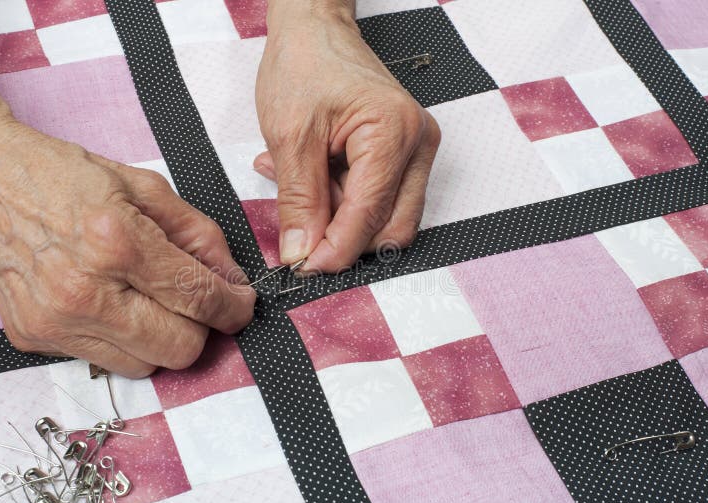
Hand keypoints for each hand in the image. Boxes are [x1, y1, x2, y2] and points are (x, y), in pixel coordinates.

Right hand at [0, 114, 255, 377]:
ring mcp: (55, 321)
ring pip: (145, 366)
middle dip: (201, 327)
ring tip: (146, 298)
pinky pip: (104, 361)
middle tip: (194, 301)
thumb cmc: (62, 175)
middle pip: (180, 349)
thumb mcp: (144, 187)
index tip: (240, 304)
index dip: (234, 308)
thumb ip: (199, 235)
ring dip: (161, 338)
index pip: (199, 299)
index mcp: (117, 241)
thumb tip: (231, 279)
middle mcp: (84, 291)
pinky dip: (122, 340)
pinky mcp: (33, 338)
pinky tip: (111, 303)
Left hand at [254, 3, 440, 271]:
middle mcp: (418, 144)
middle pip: (391, 227)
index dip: (335, 250)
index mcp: (393, 132)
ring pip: (387, 218)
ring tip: (300, 185)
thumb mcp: (289, 136)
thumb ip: (299, 200)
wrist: (315, 30)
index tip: (303, 267)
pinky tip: (314, 177)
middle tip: (301, 228)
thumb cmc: (305, 64)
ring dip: (341, 217)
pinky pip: (381, 199)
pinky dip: (344, 201)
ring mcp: (417, 150)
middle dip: (344, 238)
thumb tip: (301, 252)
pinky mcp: (406, 156)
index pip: (370, 215)